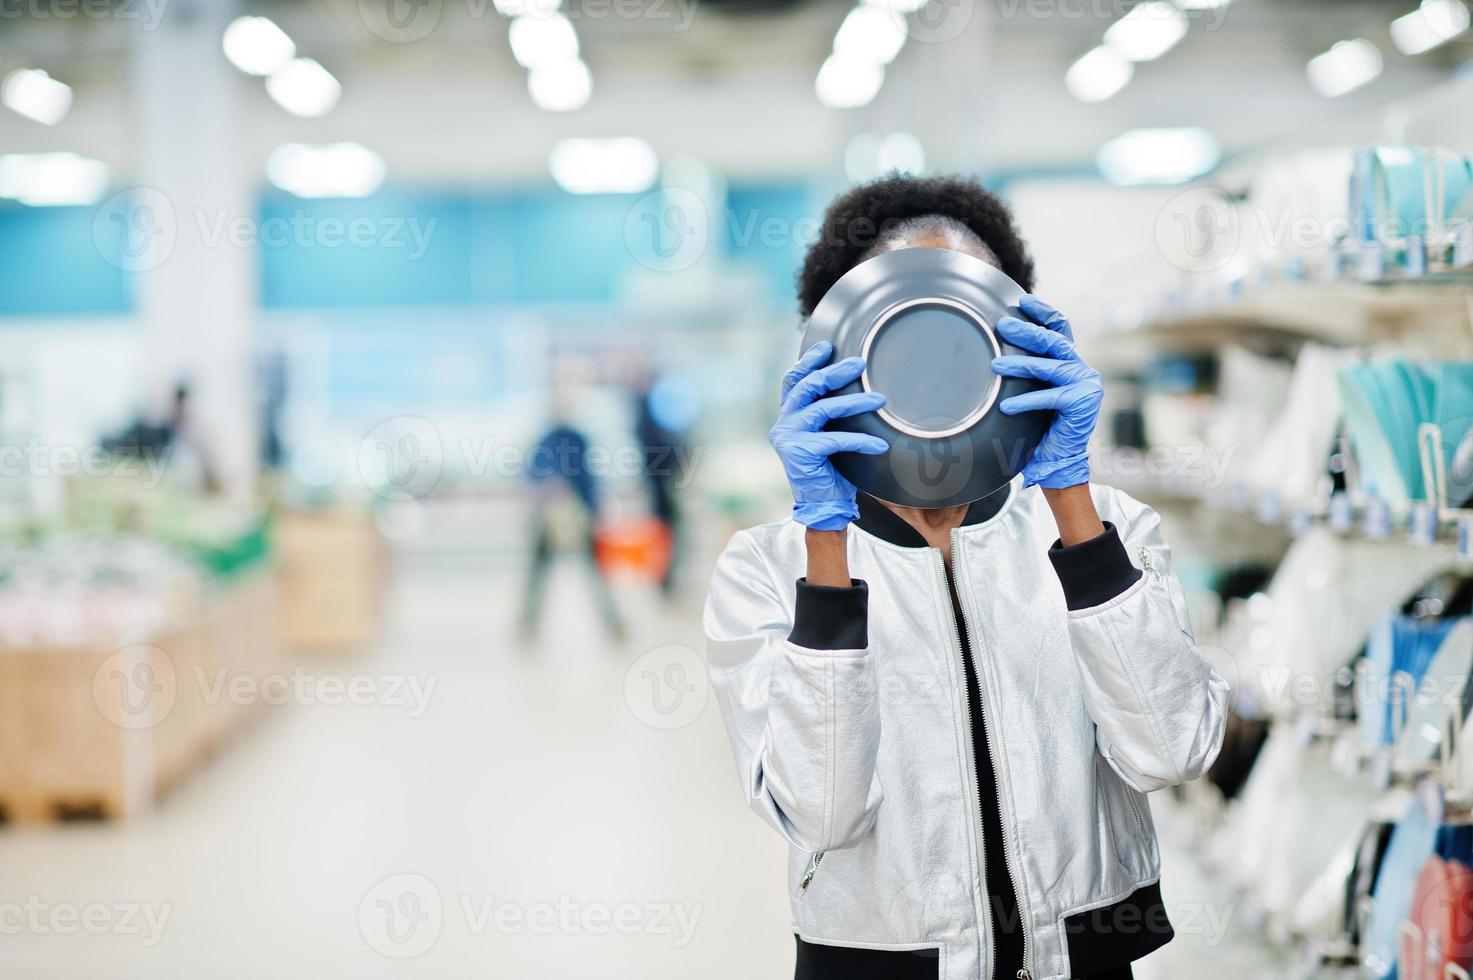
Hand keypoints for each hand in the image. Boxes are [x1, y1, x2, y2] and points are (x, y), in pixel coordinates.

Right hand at [769, 342, 888, 530]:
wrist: (825, 506)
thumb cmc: (832, 470)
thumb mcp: (829, 434)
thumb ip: (830, 413)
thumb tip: (856, 383)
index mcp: (788, 417)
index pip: (793, 382)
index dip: (808, 362)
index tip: (827, 346)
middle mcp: (784, 424)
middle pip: (807, 387)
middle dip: (834, 372)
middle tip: (859, 364)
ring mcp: (789, 438)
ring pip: (823, 409)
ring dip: (854, 402)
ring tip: (880, 400)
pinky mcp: (800, 454)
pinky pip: (836, 440)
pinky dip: (861, 440)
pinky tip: (879, 445)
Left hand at [990, 295, 1101, 489]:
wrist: (1060, 460)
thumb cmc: (1041, 426)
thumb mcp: (1034, 391)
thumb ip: (1027, 372)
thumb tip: (994, 351)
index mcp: (1071, 363)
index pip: (1061, 329)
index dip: (1044, 312)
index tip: (1023, 300)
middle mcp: (1082, 370)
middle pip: (1054, 342)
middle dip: (1028, 331)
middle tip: (1002, 325)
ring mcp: (1085, 386)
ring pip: (1050, 367)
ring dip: (1020, 365)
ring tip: (996, 365)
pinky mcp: (1081, 404)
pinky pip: (1049, 397)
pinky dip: (1026, 401)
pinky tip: (1006, 406)